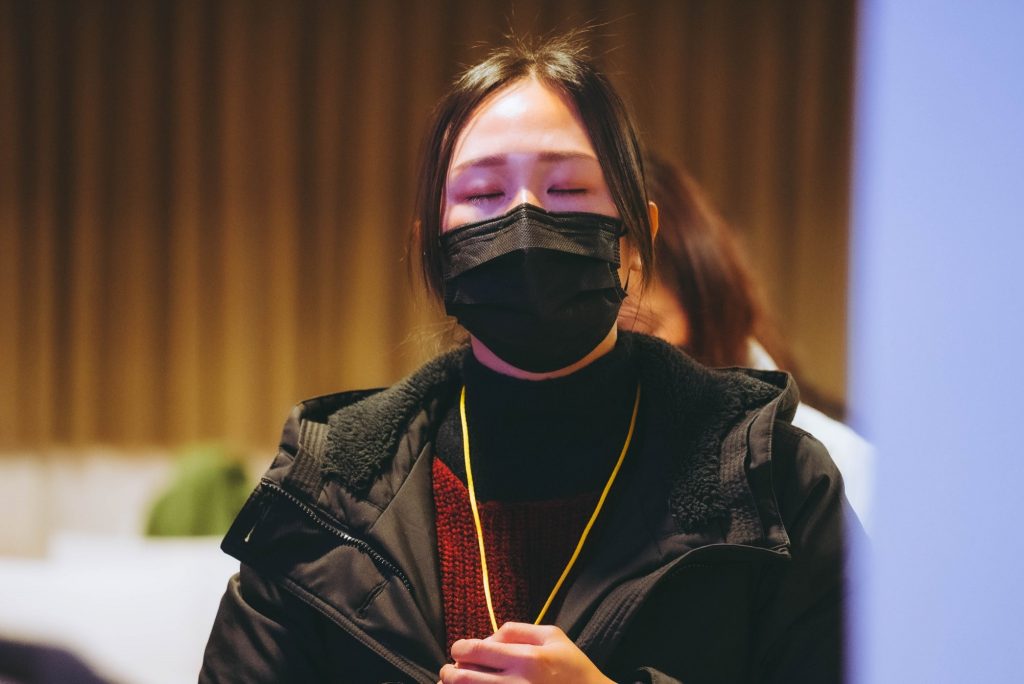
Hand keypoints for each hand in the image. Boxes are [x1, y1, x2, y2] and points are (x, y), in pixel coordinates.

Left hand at [438, 622, 614, 683]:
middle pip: (462, 678)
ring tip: (457, 683)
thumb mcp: (553, 636)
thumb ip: (517, 631)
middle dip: (449, 672)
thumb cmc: (574, 668)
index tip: (459, 649)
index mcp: (528, 659)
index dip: (459, 648)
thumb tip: (486, 638)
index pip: (476, 650)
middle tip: (450, 669)